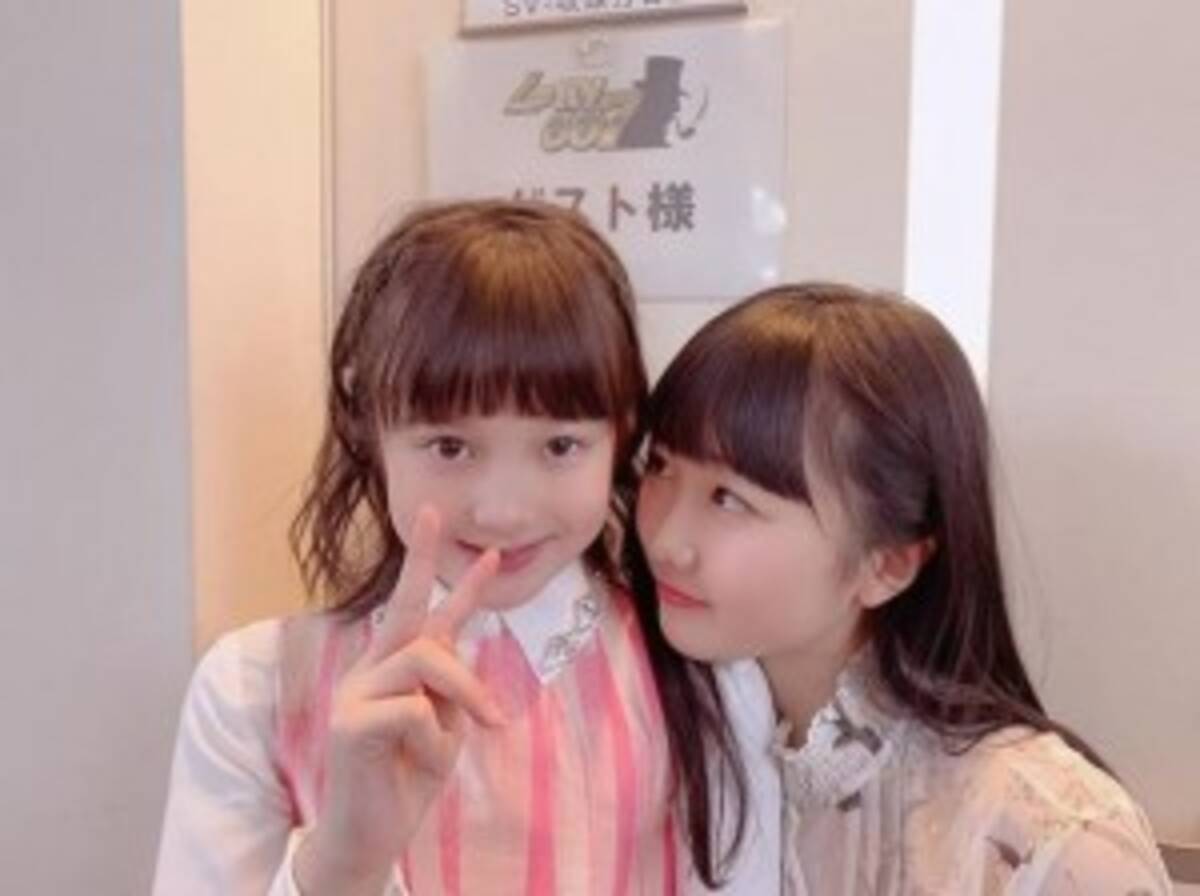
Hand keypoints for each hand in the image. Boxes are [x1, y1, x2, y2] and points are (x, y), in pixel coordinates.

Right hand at [295, 506, 501, 893]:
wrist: (370, 838)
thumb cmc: (406, 780)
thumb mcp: (442, 727)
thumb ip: (447, 687)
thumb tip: (456, 648)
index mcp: (389, 669)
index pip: (416, 611)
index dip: (439, 573)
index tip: (462, 536)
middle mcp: (366, 671)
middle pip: (405, 608)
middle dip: (423, 560)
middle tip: (440, 517)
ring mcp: (352, 695)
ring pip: (426, 660)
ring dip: (464, 694)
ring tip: (477, 728)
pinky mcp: (348, 725)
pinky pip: (412, 709)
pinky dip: (434, 737)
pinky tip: (419, 761)